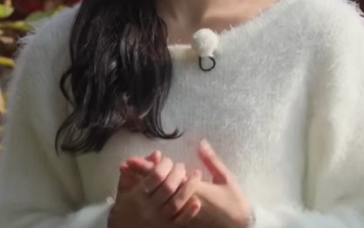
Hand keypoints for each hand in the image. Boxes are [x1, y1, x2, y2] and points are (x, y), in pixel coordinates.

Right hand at [111, 152, 201, 226]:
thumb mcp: (124, 189)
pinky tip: (197, 200)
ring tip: (196, 174)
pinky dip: (190, 211)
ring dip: (189, 186)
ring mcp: (159, 221)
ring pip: (177, 202)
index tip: (168, 160)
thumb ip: (137, 169)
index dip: (165, 165)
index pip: (156, 176)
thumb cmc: (123, 209)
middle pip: (169, 187)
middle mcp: (148, 208)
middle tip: (181, 166)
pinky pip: (181, 221)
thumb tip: (157, 153)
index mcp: (137, 196)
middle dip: (178, 172)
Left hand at [125, 141, 253, 227]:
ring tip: (128, 178)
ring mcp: (181, 213)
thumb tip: (201, 142)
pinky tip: (143, 194)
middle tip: (124, 166)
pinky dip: (151, 200)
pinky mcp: (184, 220)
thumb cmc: (234, 201)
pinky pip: (163, 209)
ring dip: (142, 188)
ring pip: (156, 199)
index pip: (163, 177)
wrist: (239, 226)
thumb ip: (212, 161)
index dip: (146, 168)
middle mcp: (182, 202)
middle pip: (155, 188)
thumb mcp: (226, 178)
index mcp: (191, 189)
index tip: (130, 161)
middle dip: (139, 177)